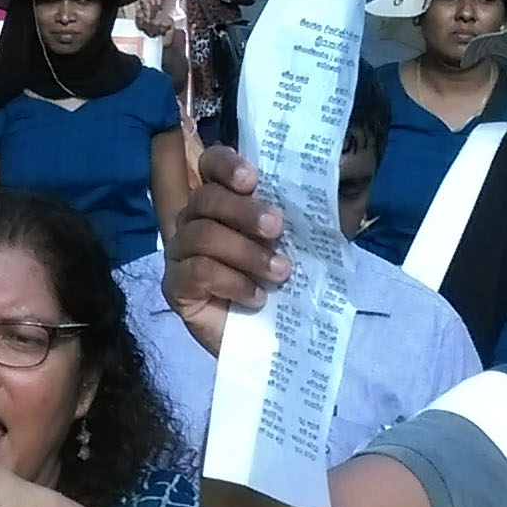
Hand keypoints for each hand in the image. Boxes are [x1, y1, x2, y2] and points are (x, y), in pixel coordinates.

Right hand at [162, 146, 294, 355]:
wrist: (278, 342)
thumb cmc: (287, 282)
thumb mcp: (303, 238)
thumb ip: (302, 208)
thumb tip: (330, 174)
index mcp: (223, 202)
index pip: (210, 165)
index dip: (225, 164)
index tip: (253, 180)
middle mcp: (193, 222)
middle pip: (205, 198)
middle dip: (243, 211)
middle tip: (277, 228)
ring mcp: (180, 255)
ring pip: (202, 235)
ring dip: (246, 252)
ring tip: (280, 272)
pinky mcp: (176, 288)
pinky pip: (198, 271)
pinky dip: (232, 282)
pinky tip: (256, 297)